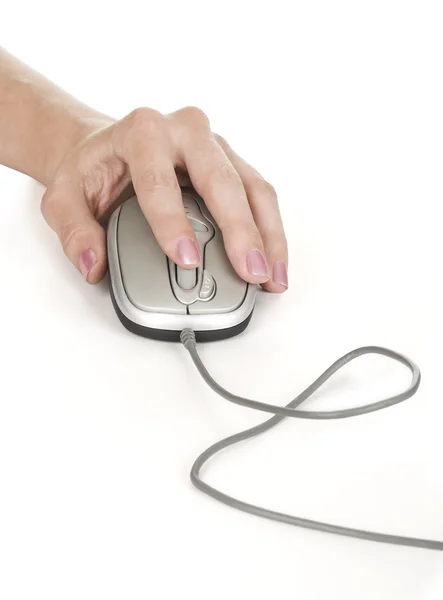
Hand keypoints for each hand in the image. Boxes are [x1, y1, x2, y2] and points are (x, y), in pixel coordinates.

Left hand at [41, 107, 287, 291]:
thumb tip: (93, 264)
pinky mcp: (233, 164)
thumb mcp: (65, 195)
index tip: (187, 259)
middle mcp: (186, 131)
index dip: (174, 222)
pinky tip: (273, 263)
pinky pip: (260, 194)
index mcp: (143, 132)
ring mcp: (216, 146)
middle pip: (222, 179)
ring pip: (254, 186)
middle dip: (241, 230)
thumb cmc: (93, 169)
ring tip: (271, 277)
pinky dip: (270, 231)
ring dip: (268, 235)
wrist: (109, 148)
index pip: (160, 179)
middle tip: (249, 272)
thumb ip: (73, 229)